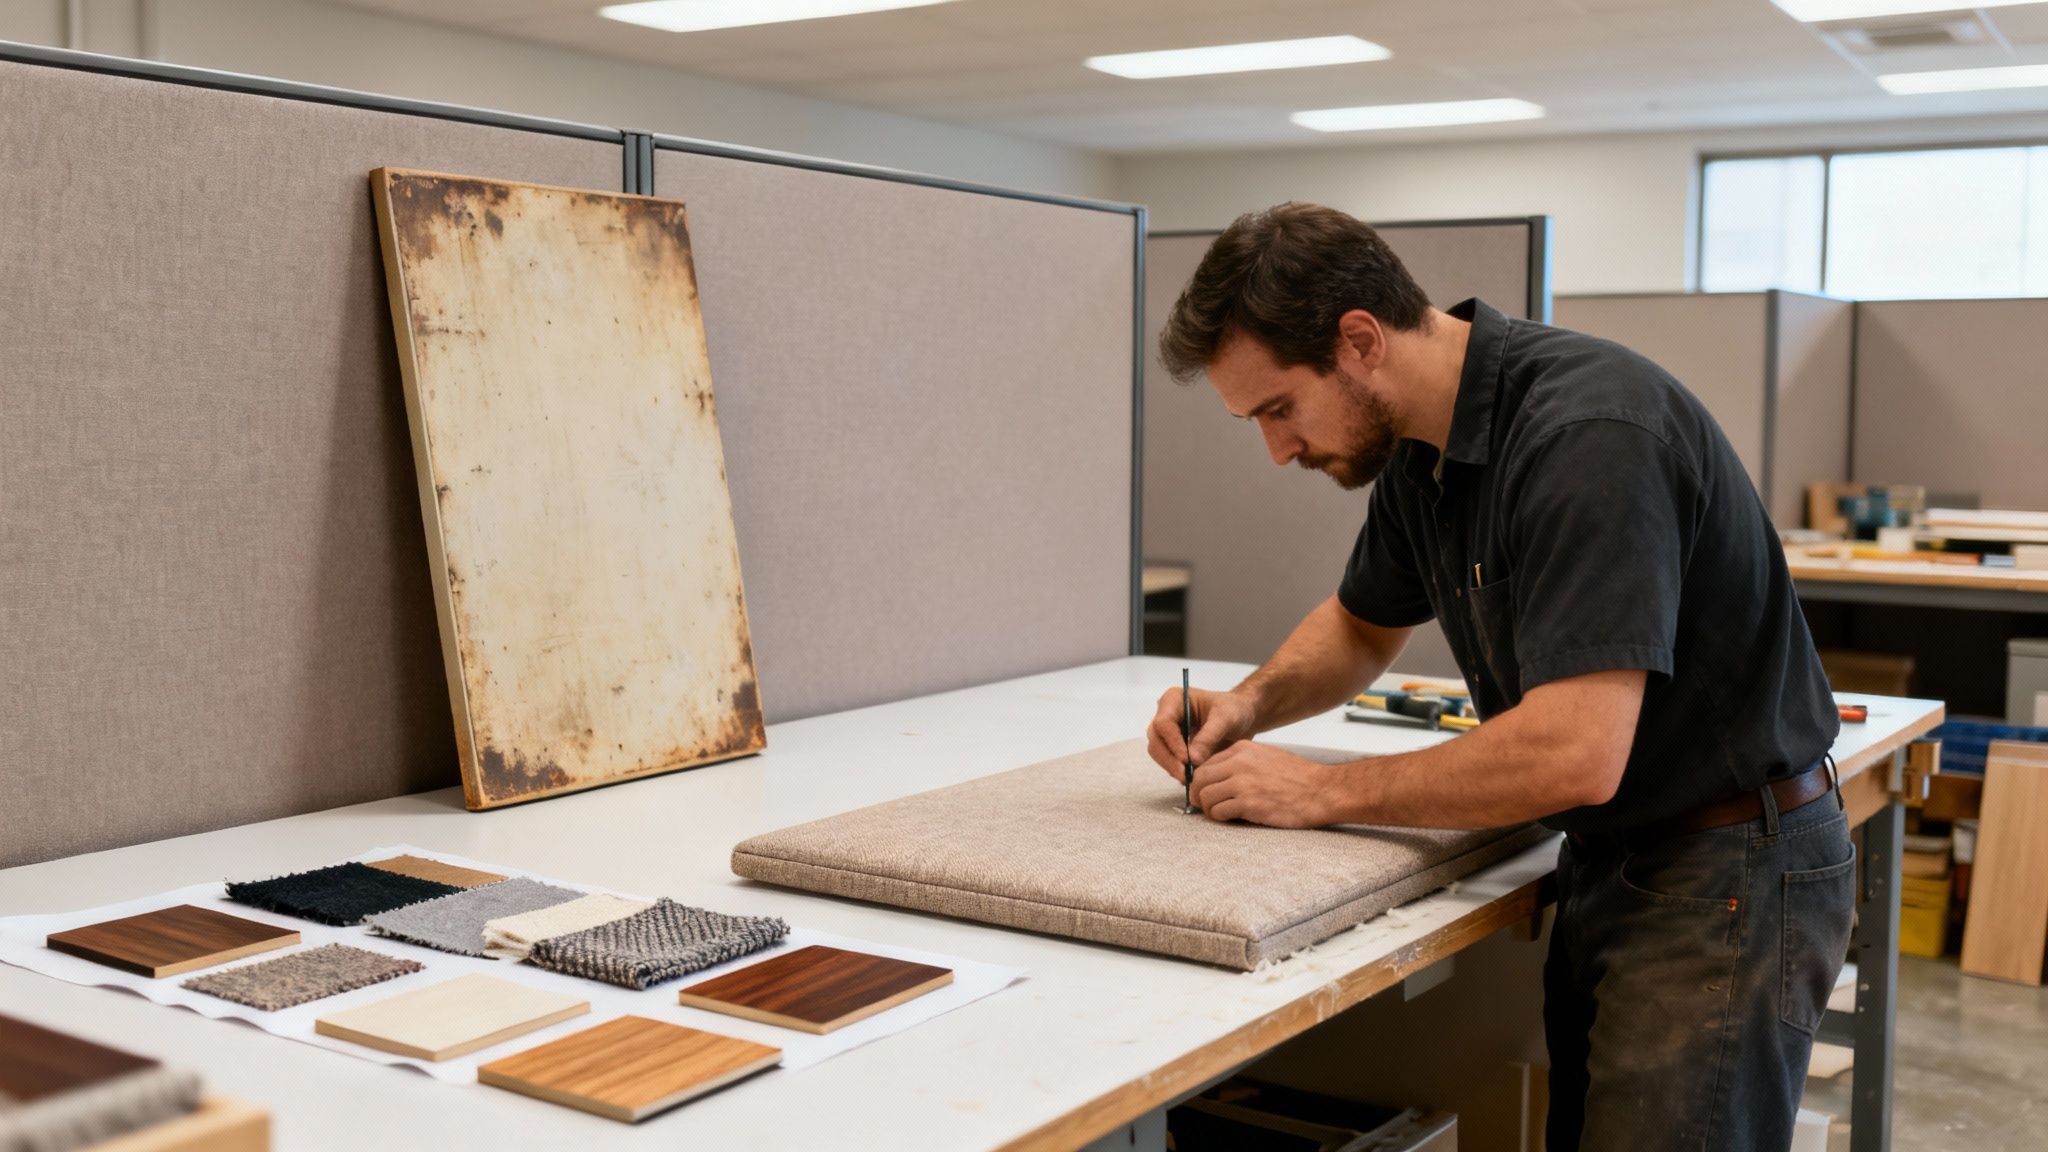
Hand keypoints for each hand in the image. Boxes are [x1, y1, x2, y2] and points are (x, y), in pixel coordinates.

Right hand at [1147, 686, 1257, 781]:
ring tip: (1190, 779)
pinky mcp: (1172, 745)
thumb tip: (1192, 759)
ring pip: (1158, 752)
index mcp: (1174, 699)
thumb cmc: (1235, 710)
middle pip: (1156, 739)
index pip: (1163, 723)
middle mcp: (1166, 713)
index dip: (1172, 743)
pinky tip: (1190, 777)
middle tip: (1186, 776)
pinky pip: (1167, 759)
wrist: (1242, 716)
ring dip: (1171, 767)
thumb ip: (1210, 736)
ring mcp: (1167, 730)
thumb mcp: (1226, 719)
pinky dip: (1176, 770)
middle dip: (1169, 759)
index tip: (1187, 760)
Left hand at [1190, 742, 1351, 827]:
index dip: (1202, 780)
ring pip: (1205, 795)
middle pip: (1199, 779)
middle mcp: (1239, 763)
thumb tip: (1220, 776)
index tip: (1205, 791)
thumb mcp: (1267, 757)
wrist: (1321, 791)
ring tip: (1220, 813)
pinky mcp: (1248, 803)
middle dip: (1197, 794)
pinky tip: (1231, 818)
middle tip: (1204, 805)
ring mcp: (1242, 782)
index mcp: (1242, 749)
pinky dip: (1220, 817)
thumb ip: (1242, 762)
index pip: (1206, 763)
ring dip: (1208, 808)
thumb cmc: (1298, 778)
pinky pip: (1218, 811)